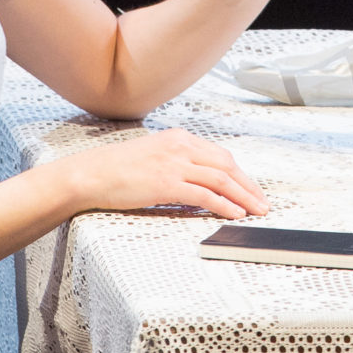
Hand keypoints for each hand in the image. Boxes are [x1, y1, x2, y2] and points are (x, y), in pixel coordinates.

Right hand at [69, 128, 268, 218]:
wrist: (90, 174)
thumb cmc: (116, 170)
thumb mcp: (153, 156)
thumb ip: (177, 163)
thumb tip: (199, 183)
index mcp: (179, 138)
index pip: (220, 155)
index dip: (241, 174)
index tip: (252, 188)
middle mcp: (180, 147)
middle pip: (227, 165)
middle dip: (249, 186)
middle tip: (263, 202)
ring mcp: (174, 164)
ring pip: (221, 180)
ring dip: (244, 197)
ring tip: (256, 211)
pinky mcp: (167, 183)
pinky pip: (205, 195)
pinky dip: (224, 205)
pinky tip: (235, 213)